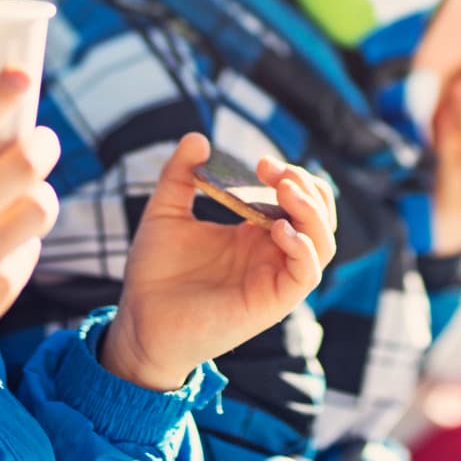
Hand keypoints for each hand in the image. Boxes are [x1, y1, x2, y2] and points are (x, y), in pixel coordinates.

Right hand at [0, 70, 58, 388]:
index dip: (0, 94)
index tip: (20, 75)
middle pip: (27, 162)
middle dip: (44, 141)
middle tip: (41, 138)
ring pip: (43, 205)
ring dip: (41, 192)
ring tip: (29, 191)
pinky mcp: (0, 289)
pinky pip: (32, 250)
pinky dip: (26, 239)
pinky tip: (9, 238)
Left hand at [101, 133, 336, 390]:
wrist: (138, 322)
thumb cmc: (154, 274)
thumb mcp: (165, 213)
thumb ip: (179, 175)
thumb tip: (198, 138)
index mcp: (255, 233)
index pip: (298, 199)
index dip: (290, 175)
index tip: (260, 162)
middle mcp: (272, 254)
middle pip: (319, 217)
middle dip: (306, 186)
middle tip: (271, 169)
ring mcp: (275, 279)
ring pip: (323, 243)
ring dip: (311, 211)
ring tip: (284, 189)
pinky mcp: (273, 303)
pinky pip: (307, 274)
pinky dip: (302, 247)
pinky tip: (278, 228)